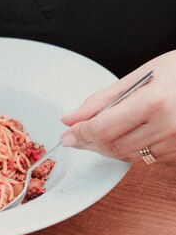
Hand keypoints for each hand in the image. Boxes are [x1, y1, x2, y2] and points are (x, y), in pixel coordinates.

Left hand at [60, 51, 175, 163]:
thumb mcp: (140, 76)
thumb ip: (102, 100)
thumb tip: (71, 118)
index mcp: (154, 102)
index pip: (104, 129)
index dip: (81, 133)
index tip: (68, 133)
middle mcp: (168, 127)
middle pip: (114, 146)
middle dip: (92, 141)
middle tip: (77, 134)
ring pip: (129, 156)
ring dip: (110, 147)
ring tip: (104, 130)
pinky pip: (147, 159)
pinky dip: (132, 149)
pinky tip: (130, 134)